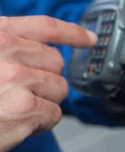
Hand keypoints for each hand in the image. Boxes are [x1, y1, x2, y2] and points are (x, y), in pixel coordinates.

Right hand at [0, 16, 95, 151]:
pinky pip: (54, 114)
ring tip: (13, 110)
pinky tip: (16, 125)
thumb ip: (6, 49)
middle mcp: (4, 51)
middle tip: (22, 94)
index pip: (44, 26)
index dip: (71, 33)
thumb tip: (40, 53)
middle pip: (56, 62)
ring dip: (44, 103)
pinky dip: (40, 124)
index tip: (90, 39)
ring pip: (59, 89)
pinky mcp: (23, 108)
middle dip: (46, 80)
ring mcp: (15, 78)